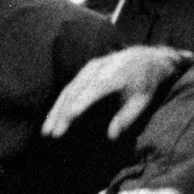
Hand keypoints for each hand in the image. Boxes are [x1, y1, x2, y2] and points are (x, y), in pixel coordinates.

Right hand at [44, 46, 193, 141]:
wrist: (147, 57)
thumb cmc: (147, 82)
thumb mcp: (143, 100)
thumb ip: (127, 117)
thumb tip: (112, 136)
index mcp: (114, 75)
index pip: (92, 91)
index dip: (79, 104)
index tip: (68, 120)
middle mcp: (99, 68)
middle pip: (75, 91)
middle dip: (61, 113)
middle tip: (52, 134)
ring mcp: (90, 68)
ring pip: (69, 89)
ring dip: (56, 110)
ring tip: (46, 130)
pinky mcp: (86, 70)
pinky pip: (70, 87)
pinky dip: (60, 103)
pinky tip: (53, 118)